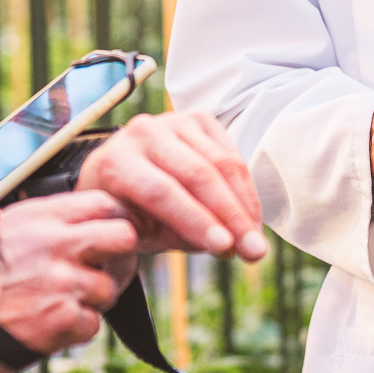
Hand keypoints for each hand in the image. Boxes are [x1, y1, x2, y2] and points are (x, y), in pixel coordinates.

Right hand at [0, 190, 138, 372]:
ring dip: (90, 301)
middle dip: (118, 256)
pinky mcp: (61, 319)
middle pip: (123, 237)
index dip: (112, 221)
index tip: (108, 237)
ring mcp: (62, 281)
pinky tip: (45, 328)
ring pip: (108, 288)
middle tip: (103, 271)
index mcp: (39, 216)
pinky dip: (73, 331)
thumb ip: (37, 224)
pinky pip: (90, 325)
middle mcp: (56, 243)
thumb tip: (72, 224)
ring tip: (57, 306)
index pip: (104, 203)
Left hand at [76, 111, 268, 261]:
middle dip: (231, 217)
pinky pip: (232, 155)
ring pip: (221, 163)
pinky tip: (252, 219)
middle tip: (255, 252)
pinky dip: (246, 190)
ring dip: (245, 207)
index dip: (196, 220)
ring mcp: (173, 121)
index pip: (161, 192)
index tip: (226, 249)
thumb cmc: (128, 213)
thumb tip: (220, 244)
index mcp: (115, 162)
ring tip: (258, 243)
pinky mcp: (199, 120)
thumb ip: (171, 236)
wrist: (119, 176)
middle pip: (197, 174)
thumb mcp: (137, 233)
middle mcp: (142, 133)